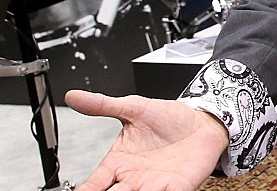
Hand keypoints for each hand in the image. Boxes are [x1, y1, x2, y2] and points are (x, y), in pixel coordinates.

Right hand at [66, 90, 228, 190]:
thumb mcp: (133, 108)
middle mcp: (134, 178)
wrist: (203, 120)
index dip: (85, 190)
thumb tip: (73, 96)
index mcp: (119, 163)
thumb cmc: (168, 118)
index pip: (93, 184)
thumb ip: (103, 105)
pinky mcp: (178, 186)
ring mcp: (155, 185)